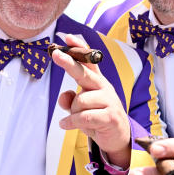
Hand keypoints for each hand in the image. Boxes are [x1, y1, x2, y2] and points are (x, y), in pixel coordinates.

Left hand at [53, 34, 130, 164]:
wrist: (118, 137)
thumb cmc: (97, 118)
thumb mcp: (79, 109)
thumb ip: (69, 101)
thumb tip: (63, 97)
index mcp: (97, 81)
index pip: (88, 61)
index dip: (79, 48)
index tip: (67, 38)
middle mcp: (104, 87)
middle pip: (84, 73)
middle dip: (69, 63)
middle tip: (55, 54)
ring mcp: (109, 101)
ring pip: (80, 101)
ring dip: (72, 112)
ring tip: (74, 119)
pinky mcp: (110, 117)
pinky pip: (84, 117)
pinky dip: (72, 122)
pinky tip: (65, 124)